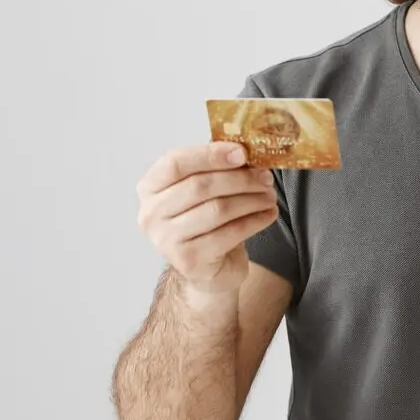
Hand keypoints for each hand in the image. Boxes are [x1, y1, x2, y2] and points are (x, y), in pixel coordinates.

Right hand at [136, 142, 279, 294]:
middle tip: (266, 177)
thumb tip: (245, 151)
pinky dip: (255, 220)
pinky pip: (230, 233)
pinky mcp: (189, 260)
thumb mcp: (204, 191)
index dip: (210, 154)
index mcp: (150, 188)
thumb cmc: (205, 221)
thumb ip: (215, 169)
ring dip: (251, 200)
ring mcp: (166, 240)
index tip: (242, 153)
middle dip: (240, 179)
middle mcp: (151, 214)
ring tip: (270, 196)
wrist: (208, 268)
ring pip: (218, 209)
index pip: (174, 163)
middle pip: (200, 186)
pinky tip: (268, 214)